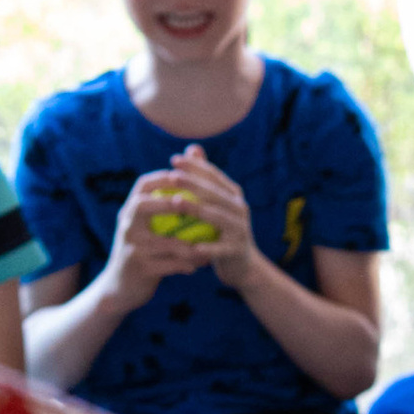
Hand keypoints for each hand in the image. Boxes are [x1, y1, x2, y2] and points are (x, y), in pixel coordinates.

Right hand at [101, 166, 231, 311]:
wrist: (120, 288)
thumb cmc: (141, 253)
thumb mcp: (143, 229)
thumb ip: (160, 210)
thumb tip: (184, 186)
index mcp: (129, 213)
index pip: (142, 186)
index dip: (163, 177)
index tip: (186, 175)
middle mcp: (127, 226)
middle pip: (143, 205)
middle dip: (169, 202)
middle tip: (195, 205)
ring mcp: (132, 248)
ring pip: (165, 242)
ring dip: (189, 244)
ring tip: (208, 245)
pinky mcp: (140, 269)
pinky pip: (169, 265)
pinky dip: (186, 264)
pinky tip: (200, 265)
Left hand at [158, 148, 260, 292]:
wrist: (243, 266)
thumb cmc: (221, 231)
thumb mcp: (216, 203)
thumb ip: (205, 178)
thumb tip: (192, 148)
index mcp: (233, 195)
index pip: (213, 175)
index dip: (194, 166)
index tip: (174, 160)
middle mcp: (239, 208)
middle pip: (214, 193)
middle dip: (192, 182)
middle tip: (171, 176)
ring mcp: (240, 229)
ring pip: (217, 216)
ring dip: (196, 209)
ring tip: (176, 202)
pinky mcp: (237, 250)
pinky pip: (219, 248)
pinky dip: (207, 247)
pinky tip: (191, 245)